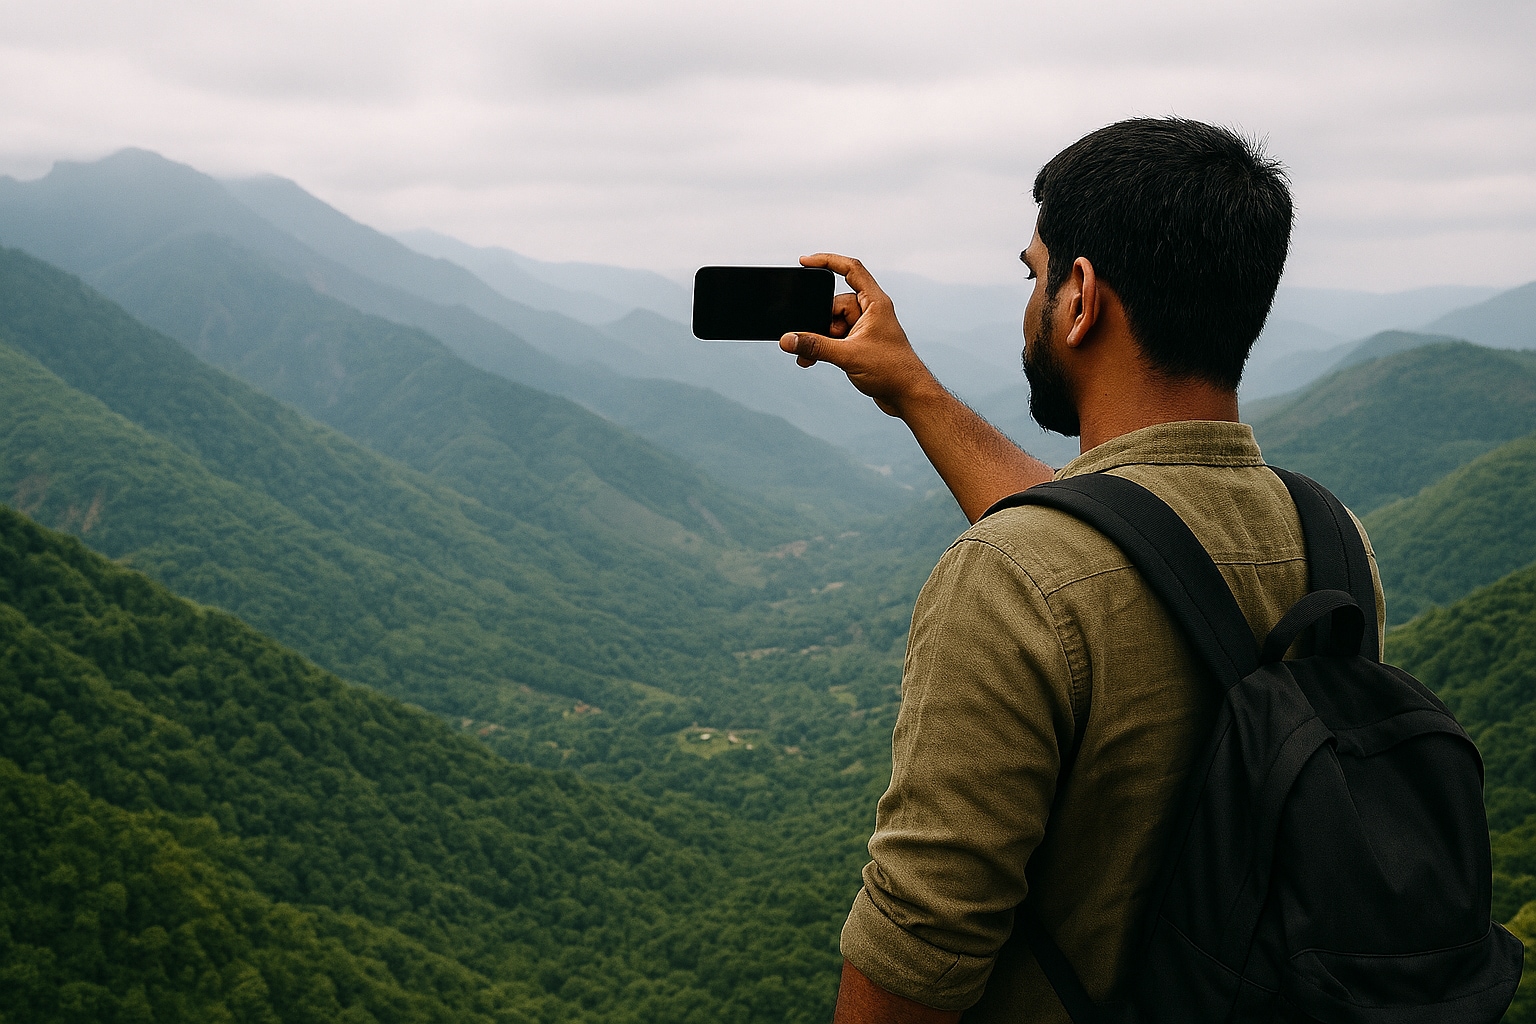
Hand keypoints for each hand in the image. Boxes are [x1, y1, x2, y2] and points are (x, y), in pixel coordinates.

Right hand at [779, 253, 940, 417]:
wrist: (908, 396)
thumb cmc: (893, 371)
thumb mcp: (848, 356)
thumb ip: (816, 346)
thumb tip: (788, 339)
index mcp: (875, 303)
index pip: (851, 270)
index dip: (827, 260)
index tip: (805, 261)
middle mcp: (871, 311)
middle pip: (835, 303)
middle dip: (819, 321)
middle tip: (807, 338)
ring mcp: (866, 328)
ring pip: (833, 323)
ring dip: (820, 338)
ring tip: (811, 357)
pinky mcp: (861, 344)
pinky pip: (836, 338)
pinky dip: (824, 346)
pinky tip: (813, 359)